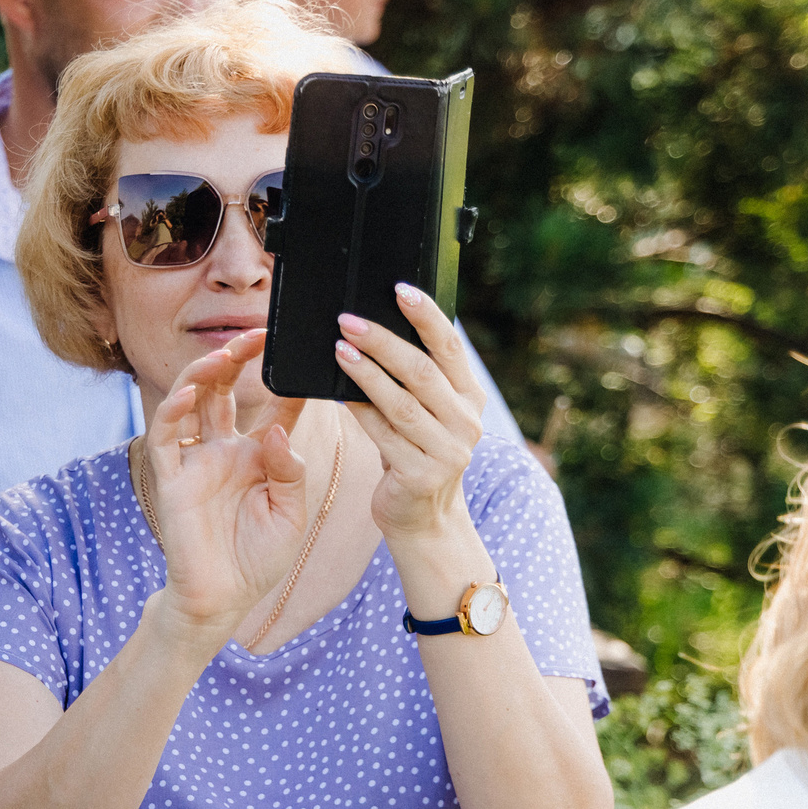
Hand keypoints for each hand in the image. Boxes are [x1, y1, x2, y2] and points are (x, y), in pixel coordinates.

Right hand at [146, 331, 308, 637]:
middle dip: (240, 359)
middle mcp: (223, 450)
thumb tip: (276, 429)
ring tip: (225, 353)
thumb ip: (290, 470)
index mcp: (257, 457)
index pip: (273, 408)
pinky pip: (165, 435)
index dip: (286, 383)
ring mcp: (194, 461)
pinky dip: (174, 409)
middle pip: (227, 391)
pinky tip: (190, 392)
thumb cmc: (259, 558)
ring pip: (193, 402)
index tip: (303, 354)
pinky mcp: (170, 477)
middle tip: (260, 334)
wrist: (224, 599)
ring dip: (206, 373)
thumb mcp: (291, 513)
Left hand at [337, 284, 485, 544]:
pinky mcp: (421, 476)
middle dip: (383, 342)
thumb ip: (417, 380)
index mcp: (469, 398)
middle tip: (348, 320)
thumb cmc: (417, 454)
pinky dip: (361, 412)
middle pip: (421, 371)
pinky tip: (339, 393)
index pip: (450, 347)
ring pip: (401, 403)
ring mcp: (446, 452)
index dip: (427, 316)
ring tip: (339, 348)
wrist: (424, 518)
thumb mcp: (429, 415)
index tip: (400, 290)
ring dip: (366, 373)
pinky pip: (383, 436)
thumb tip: (376, 330)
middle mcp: (465, 423)